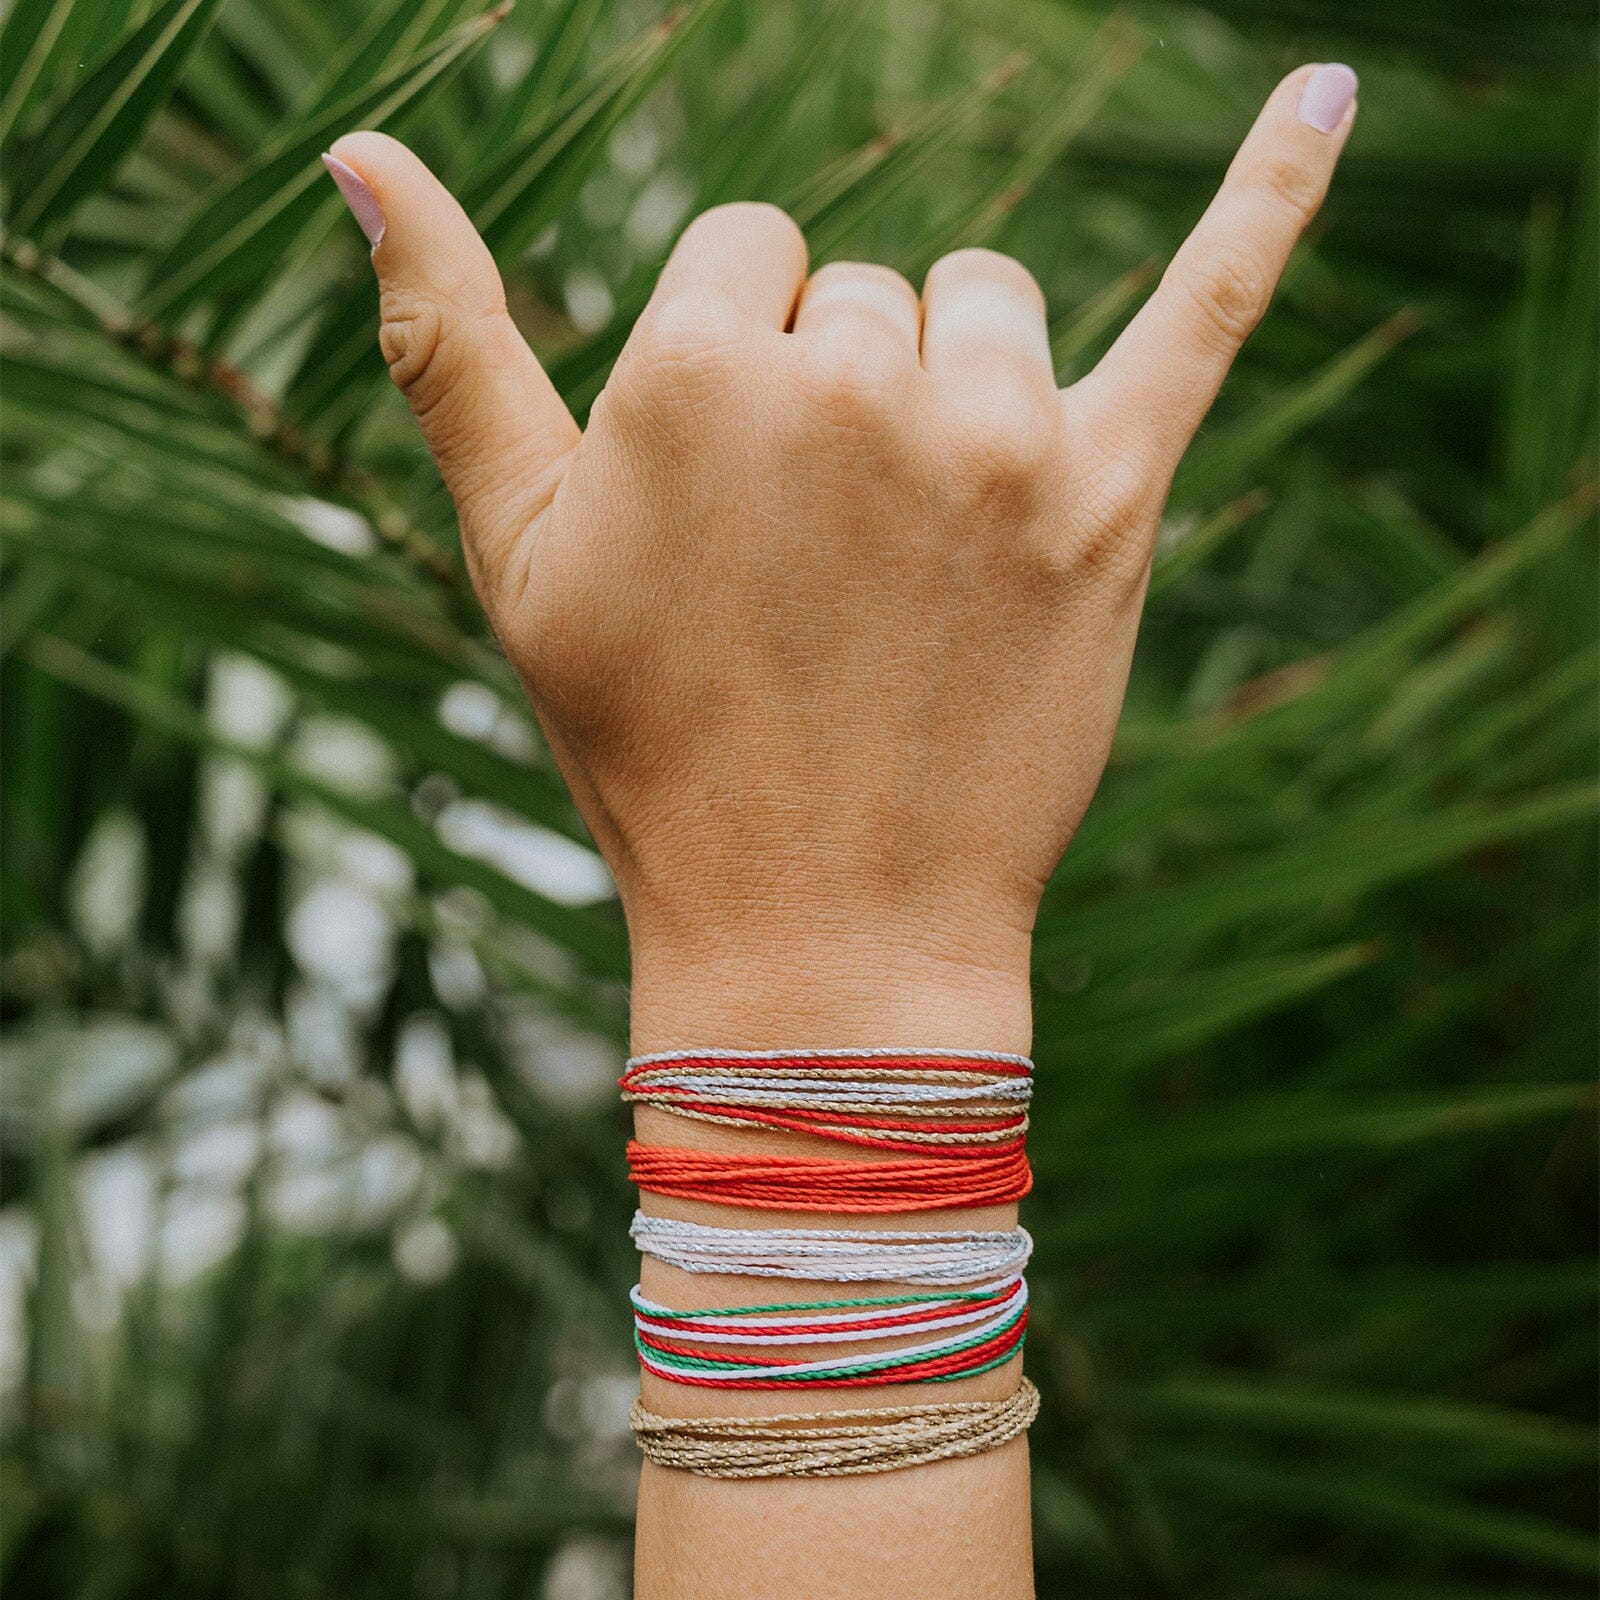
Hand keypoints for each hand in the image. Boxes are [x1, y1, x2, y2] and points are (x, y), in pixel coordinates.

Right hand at [326, 64, 1356, 1049]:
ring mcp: (998, 440)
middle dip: (840, 401)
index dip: (738, 379)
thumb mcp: (514, 551)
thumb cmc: (652, 747)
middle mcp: (855, 381)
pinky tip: (1330, 100)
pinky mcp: (1112, 501)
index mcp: (697, 371)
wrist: (821, 926)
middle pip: (868, 291)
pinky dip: (1273, 190)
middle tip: (824, 575)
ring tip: (917, 552)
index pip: (750, 259)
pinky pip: (1208, 305)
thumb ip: (442, 344)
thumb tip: (358, 155)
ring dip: (951, 389)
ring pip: (985, 306)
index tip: (741, 516)